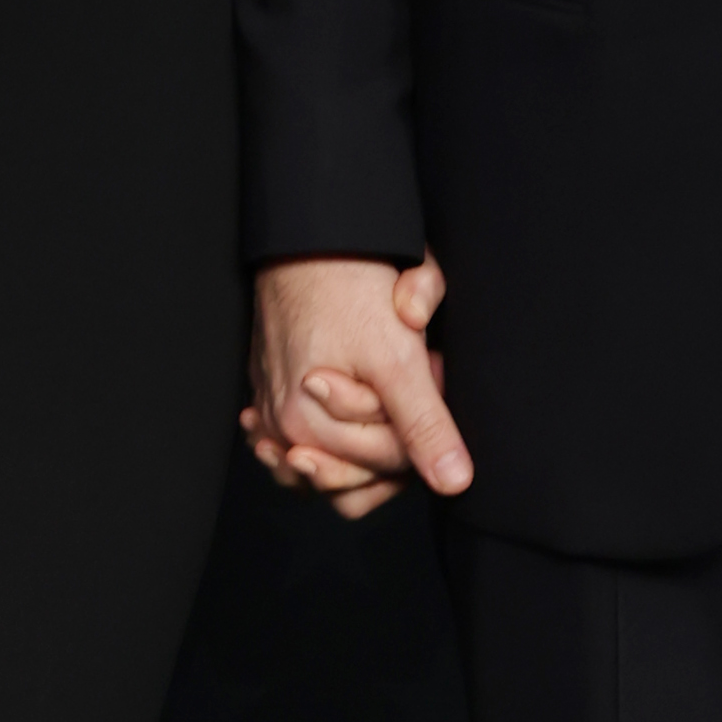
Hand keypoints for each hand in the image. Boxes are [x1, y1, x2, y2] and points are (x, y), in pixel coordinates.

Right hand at [243, 252, 470, 521]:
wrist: (306, 238)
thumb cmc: (348, 287)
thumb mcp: (400, 358)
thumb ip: (426, 425)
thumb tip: (455, 483)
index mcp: (313, 426)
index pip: (391, 466)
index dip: (426, 426)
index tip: (430, 373)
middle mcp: (286, 430)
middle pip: (360, 477)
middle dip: (393, 434)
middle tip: (403, 375)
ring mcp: (272, 417)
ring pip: (329, 473)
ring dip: (361, 445)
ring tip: (375, 388)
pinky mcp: (267, 400)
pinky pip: (296, 452)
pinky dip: (324, 443)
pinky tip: (341, 407)